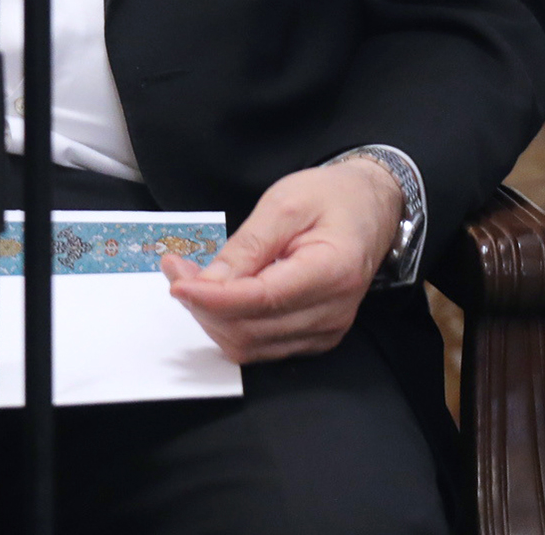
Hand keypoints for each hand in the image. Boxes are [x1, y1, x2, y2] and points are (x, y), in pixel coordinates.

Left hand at [163, 160, 401, 361]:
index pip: (261, 301)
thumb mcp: (284, 204)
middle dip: (202, 304)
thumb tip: (208, 283)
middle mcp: (332, 313)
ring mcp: (325, 331)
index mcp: (331, 273)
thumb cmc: (329, 198)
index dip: (213, 298)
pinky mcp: (313, 337)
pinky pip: (259, 345)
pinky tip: (213, 293)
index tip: (176, 281)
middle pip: (250, 330)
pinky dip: (227, 323)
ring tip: (189, 276)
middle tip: (175, 267)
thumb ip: (247, 246)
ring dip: (209, 316)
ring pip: (249, 345)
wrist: (370, 211)